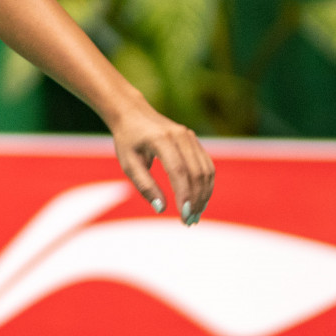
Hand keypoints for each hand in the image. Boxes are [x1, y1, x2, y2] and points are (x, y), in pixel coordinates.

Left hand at [110, 106, 214, 224]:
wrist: (133, 113)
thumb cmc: (128, 140)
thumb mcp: (129, 163)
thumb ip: (144, 185)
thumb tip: (162, 208)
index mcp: (161, 139)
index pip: (179, 171)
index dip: (184, 194)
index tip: (183, 216)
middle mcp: (180, 136)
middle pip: (196, 173)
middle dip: (196, 200)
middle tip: (189, 221)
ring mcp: (190, 137)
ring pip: (206, 171)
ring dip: (204, 195)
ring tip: (194, 215)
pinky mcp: (195, 141)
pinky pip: (207, 166)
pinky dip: (206, 185)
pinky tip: (199, 200)